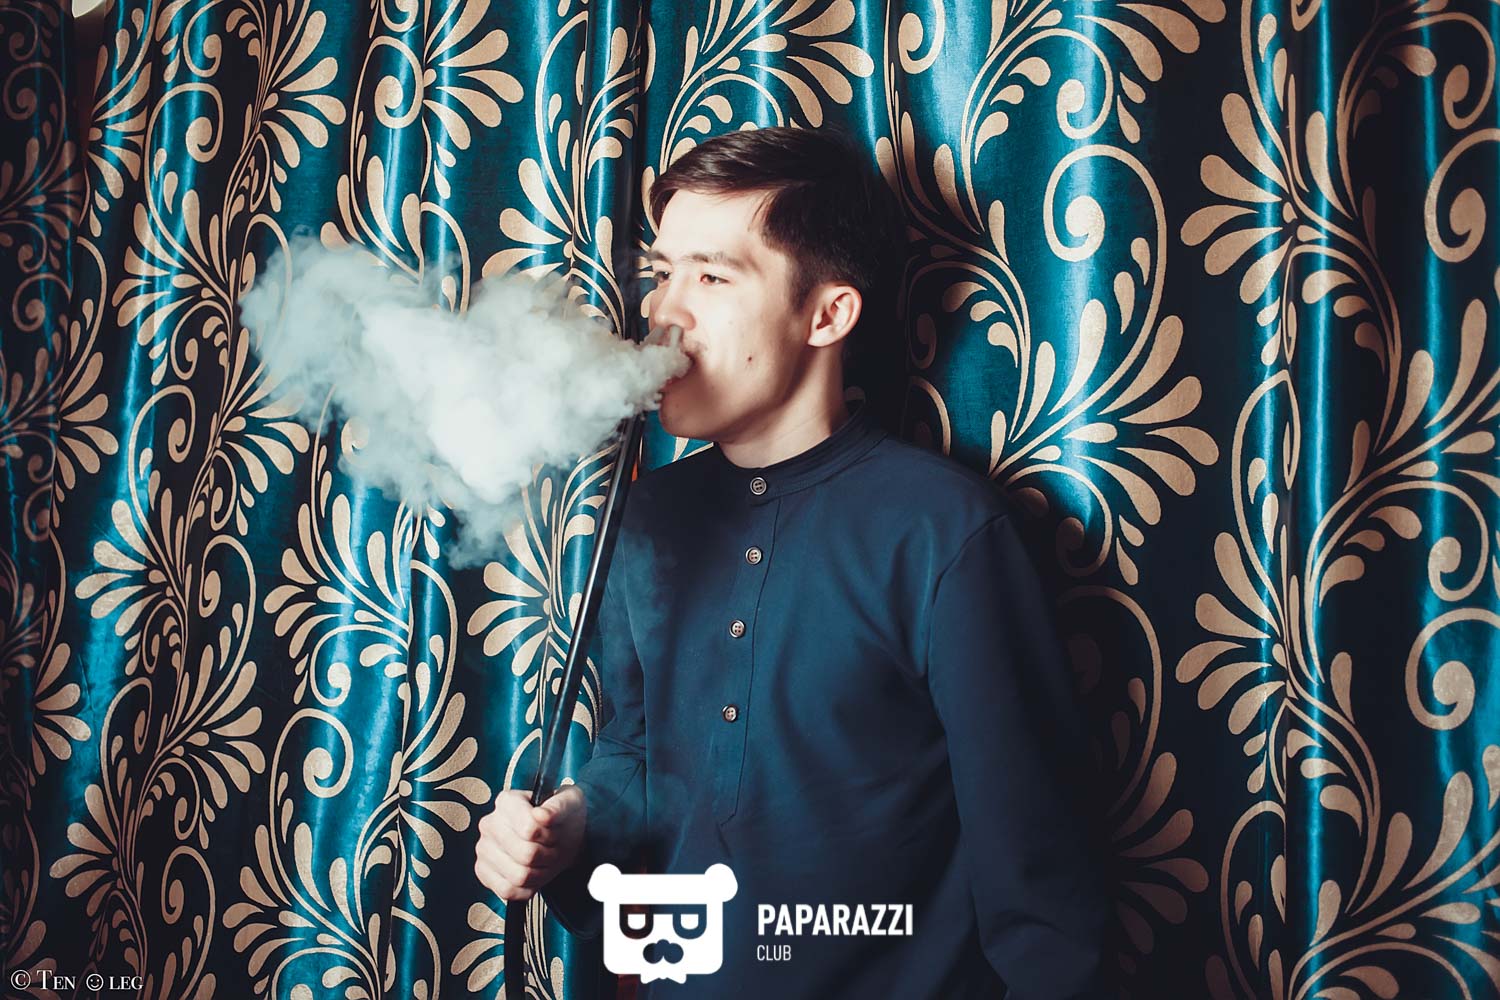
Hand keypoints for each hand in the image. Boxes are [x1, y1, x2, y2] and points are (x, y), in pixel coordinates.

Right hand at [474, 786, 586, 901]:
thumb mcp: (569, 804)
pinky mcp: (483, 871)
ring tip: (543, 860)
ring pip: (518, 876)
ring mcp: (484, 848)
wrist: (558, 837)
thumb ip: (558, 807)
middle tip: (552, 848)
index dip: (548, 836)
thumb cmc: (561, 819)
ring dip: (540, 873)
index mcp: (507, 802)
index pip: (529, 829)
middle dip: (547, 856)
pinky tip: (532, 874)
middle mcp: (490, 823)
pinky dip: (526, 888)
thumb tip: (542, 815)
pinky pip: (507, 891)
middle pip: (526, 855)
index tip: (553, 831)